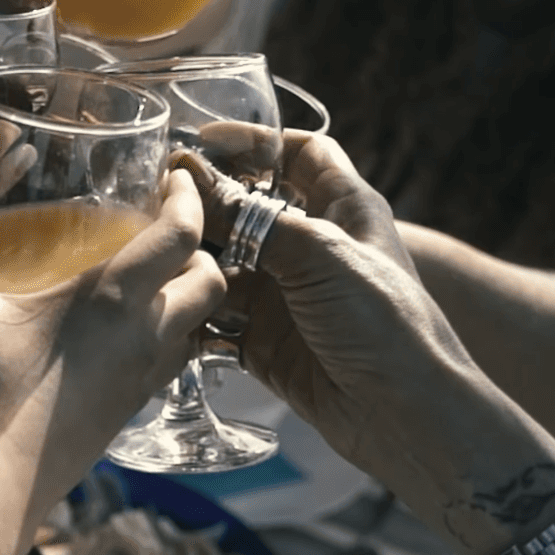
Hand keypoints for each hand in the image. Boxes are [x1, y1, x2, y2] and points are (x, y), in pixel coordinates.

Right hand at [0, 167, 224, 476]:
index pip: (181, 232)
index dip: (189, 197)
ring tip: (149, 288)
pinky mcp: (130, 411)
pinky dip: (161, 342)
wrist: (2, 475)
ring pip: (198, 328)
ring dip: (187, 302)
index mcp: (114, 296)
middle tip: (166, 236)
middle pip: (212, 281)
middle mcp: (144, 334)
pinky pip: (168, 365)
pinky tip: (119, 341)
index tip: (178, 178)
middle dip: (201, 252)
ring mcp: (143, 378)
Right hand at [178, 136, 485, 472]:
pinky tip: (163, 303)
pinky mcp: (266, 342)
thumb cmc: (382, 320)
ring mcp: (288, 297)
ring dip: (192, 260)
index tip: (203, 144)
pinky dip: (192, 310)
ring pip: (226, 264)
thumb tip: (191, 179)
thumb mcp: (317, 252)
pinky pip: (217, 317)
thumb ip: (249, 216)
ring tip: (151, 256)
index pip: (300, 154)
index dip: (256, 143)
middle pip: (249, 210)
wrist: (403, 412)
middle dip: (205, 205)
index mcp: (345, 209)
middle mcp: (314, 248)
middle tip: (154, 202)